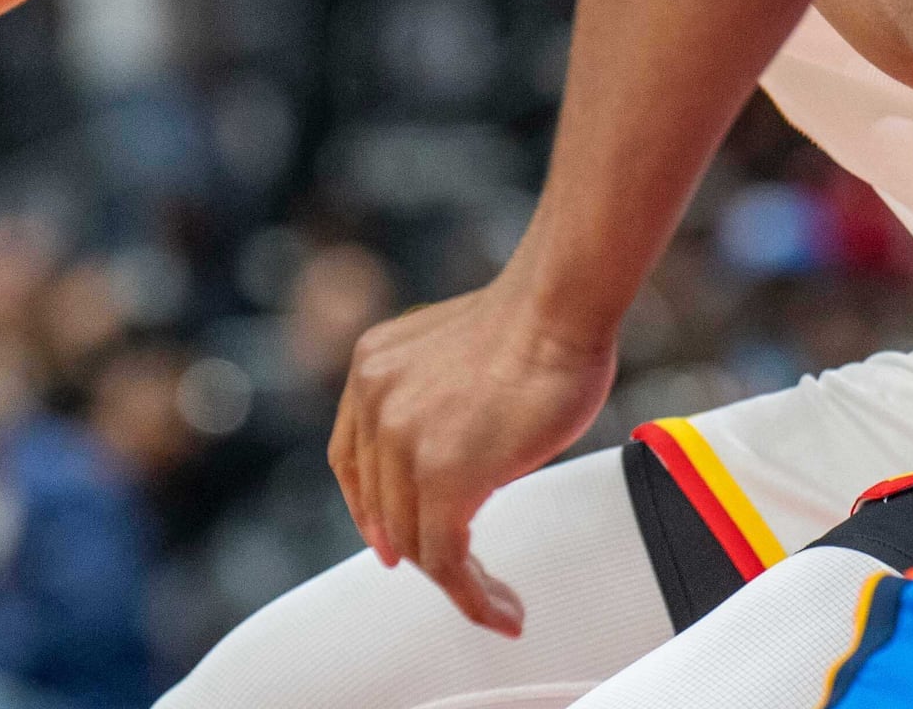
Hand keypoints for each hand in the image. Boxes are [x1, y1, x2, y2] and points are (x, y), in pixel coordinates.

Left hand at [326, 271, 616, 635]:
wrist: (560, 304)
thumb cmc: (538, 320)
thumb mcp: (452, 351)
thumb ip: (435, 399)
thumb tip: (453, 453)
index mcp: (370, 368)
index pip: (352, 461)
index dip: (370, 511)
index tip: (392, 543)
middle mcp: (374, 401)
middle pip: (385, 508)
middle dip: (422, 550)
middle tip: (465, 577)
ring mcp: (403, 441)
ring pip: (415, 540)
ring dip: (455, 581)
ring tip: (495, 601)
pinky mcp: (443, 478)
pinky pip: (448, 559)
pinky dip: (472, 596)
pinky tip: (499, 608)